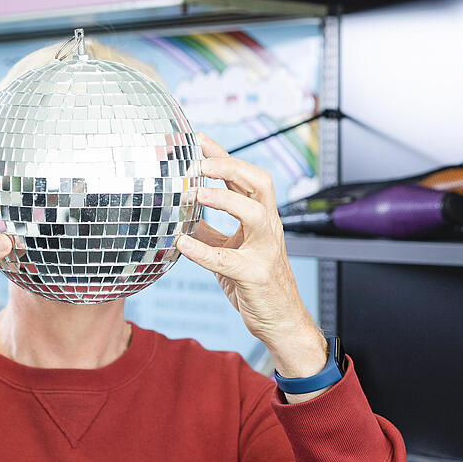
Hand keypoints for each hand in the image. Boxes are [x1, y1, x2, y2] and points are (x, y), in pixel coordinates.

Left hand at [174, 137, 327, 380]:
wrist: (282, 322)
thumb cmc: (256, 285)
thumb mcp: (230, 253)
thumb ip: (210, 234)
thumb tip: (181, 220)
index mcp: (262, 219)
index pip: (246, 178)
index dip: (224, 156)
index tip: (199, 139)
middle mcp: (268, 229)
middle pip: (259, 183)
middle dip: (231, 167)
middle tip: (200, 162)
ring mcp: (265, 251)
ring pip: (254, 213)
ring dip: (225, 199)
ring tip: (198, 194)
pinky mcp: (256, 276)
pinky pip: (229, 261)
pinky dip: (204, 251)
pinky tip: (183, 243)